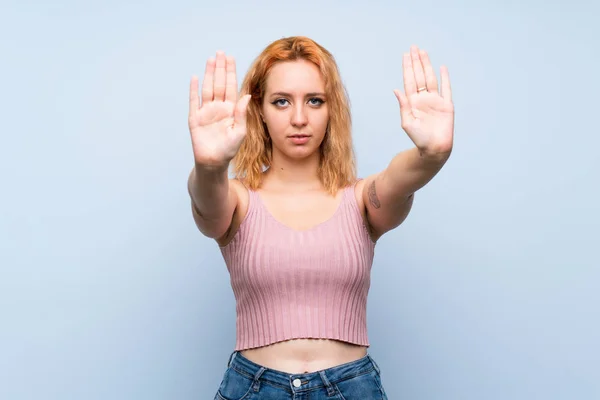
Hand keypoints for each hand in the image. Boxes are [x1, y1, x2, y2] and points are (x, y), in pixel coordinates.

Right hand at [188, 51, 250, 167]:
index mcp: (230, 110)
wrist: (213, 162)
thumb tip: (246, 95)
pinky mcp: (195, 118)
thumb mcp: (240, 132)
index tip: (231, 58)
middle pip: (219, 83)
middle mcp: (218, 108)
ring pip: (207, 88)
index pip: (230, 86)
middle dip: (220, 68)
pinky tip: (195, 78)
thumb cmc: (229, 149)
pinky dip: (194, 90)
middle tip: (220, 52)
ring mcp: (206, 111)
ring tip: (210, 60)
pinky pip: (194, 101)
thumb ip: (242, 114)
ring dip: (208, 74)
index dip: (230, 72)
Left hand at [394, 46, 453, 157]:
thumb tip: (396, 90)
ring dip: (427, 65)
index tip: (405, 55)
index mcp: (413, 102)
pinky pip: (446, 88)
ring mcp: (435, 101)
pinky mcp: (447, 105)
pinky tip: (442, 68)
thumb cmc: (418, 138)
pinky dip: (445, 78)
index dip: (407, 67)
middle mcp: (424, 99)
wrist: (434, 148)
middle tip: (413, 47)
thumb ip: (403, 105)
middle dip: (416, 61)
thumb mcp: (407, 122)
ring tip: (423, 52)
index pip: (409, 80)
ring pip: (431, 78)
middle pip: (419, 76)